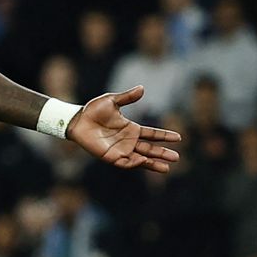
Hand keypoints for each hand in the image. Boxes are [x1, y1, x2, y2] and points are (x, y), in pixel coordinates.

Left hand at [67, 85, 181, 172]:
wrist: (77, 120)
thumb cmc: (93, 110)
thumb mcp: (112, 101)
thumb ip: (127, 97)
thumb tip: (142, 88)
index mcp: (131, 128)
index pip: (152, 134)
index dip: (164, 136)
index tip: (179, 138)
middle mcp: (128, 141)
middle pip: (149, 149)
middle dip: (162, 154)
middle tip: (176, 158)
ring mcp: (120, 150)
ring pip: (140, 159)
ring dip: (153, 163)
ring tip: (166, 168)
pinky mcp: (110, 157)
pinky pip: (125, 163)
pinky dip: (135, 163)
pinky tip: (143, 161)